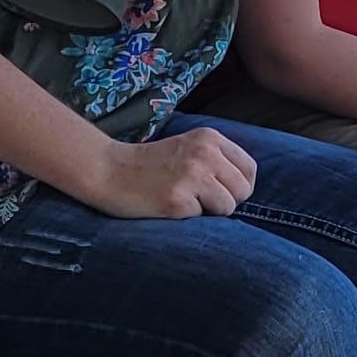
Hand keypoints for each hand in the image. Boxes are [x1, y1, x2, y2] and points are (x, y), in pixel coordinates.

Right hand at [89, 123, 257, 221]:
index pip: (249, 169)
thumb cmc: (150, 165)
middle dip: (228, 201)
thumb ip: (218, 160)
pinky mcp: (178, 200)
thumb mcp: (188, 148)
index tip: (222, 192)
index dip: (240, 186)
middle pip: (243, 190)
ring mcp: (192, 176)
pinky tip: (168, 205)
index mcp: (209, 138)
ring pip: (228, 207)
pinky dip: (189, 217)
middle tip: (201, 200)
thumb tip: (248, 187)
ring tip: (184, 201)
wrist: (108, 171)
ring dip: (209, 212)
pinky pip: (202, 218)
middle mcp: (205, 153)